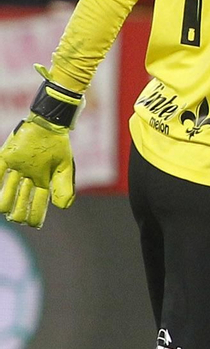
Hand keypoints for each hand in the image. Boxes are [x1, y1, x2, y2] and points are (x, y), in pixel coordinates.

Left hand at [0, 68, 80, 227]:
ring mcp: (16, 167)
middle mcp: (28, 177)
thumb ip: (65, 187)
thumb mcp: (65, 167)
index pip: (38, 202)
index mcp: (43, 180)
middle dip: (20, 211)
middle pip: (21, 199)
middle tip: (17, 219)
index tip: (34, 224)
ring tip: (5, 210)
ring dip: (6, 201)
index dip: (36, 214)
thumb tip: (63, 208)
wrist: (48, 124)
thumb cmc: (58, 145)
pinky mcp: (6, 157)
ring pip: (7, 189)